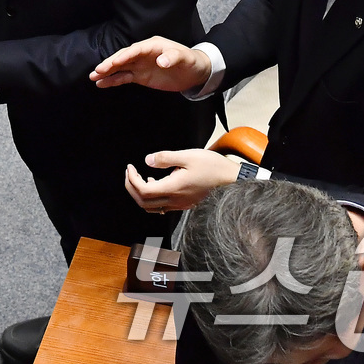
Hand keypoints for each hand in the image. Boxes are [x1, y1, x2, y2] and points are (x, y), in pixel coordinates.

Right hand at [89, 37, 211, 91]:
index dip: (124, 56)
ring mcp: (140, 65)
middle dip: (110, 64)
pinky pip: (124, 78)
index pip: (135, 50)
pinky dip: (113, 80)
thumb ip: (173, 57)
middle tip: (98, 70)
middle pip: (123, 58)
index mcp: (152, 46)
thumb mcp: (185, 58)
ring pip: (120, 68)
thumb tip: (161, 61)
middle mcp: (143, 54)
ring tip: (93, 77)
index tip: (113, 62)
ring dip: (107, 72)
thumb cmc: (190, 61)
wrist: (195, 73)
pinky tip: (102, 83)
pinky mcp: (140, 76)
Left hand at [124, 149, 241, 213]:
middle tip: (130, 173)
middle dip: (132, 187)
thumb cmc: (213, 167)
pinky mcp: (186, 204)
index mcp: (174, 188)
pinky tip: (156, 182)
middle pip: (144, 202)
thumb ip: (165, 158)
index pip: (143, 190)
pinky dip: (152, 197)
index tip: (130, 167)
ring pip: (152, 207)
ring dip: (141, 194)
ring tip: (140, 177)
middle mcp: (175, 200)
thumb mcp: (188, 156)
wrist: (233, 180)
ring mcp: (181, 204)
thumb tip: (148, 160)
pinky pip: (162, 206)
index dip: (132, 179)